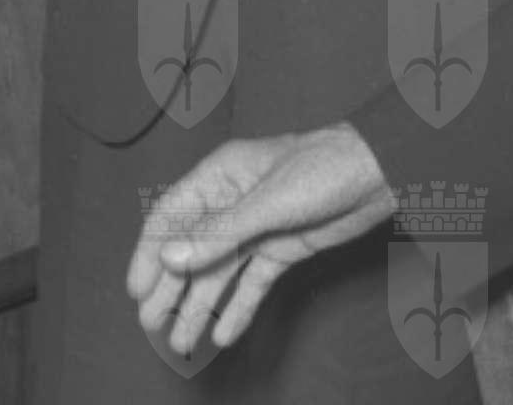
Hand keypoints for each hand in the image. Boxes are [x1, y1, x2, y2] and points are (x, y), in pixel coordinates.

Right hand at [125, 124, 396, 355]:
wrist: (377, 174)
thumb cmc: (320, 170)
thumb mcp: (267, 201)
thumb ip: (219, 233)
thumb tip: (169, 259)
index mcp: (219, 176)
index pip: (172, 215)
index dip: (150, 251)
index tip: (135, 289)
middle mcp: (232, 202)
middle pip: (192, 249)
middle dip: (171, 286)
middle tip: (151, 324)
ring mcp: (257, 228)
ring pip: (219, 272)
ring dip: (200, 305)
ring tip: (183, 342)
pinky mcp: (281, 249)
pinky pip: (251, 283)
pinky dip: (238, 308)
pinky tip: (223, 334)